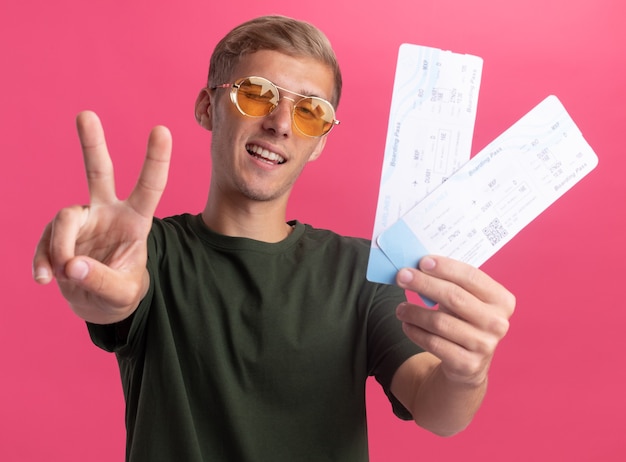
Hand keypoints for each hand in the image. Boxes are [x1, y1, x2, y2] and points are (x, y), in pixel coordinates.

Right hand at [32, 111, 171, 323]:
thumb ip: (102, 281)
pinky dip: (42, 260)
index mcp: (136, 221)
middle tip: (86, 114)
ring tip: (63, 275)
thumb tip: (71, 266)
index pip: (150, 187)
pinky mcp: (59, 235)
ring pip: (64, 217)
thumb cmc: (121, 293)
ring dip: (59, 247)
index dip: (156, 160)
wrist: (99, 304)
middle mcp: (108, 212)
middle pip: (99, 173)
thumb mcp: (122, 294)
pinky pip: (45, 241)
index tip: (162, 129)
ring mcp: (82, 221)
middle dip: (92, 144)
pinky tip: (44, 279)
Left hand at [395, 256, 514, 386]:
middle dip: (423, 283)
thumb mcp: (467, 300)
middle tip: (401, 277)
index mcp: (502, 300)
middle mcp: (497, 323)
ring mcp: (484, 345)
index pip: (471, 277)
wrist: (469, 363)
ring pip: (440, 322)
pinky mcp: (467, 364)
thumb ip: (451, 282)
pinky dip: (415, 332)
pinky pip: (433, 343)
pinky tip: (407, 324)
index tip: (422, 261)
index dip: (445, 268)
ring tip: (400, 308)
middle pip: (454, 297)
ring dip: (414, 311)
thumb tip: (417, 266)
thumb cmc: (464, 320)